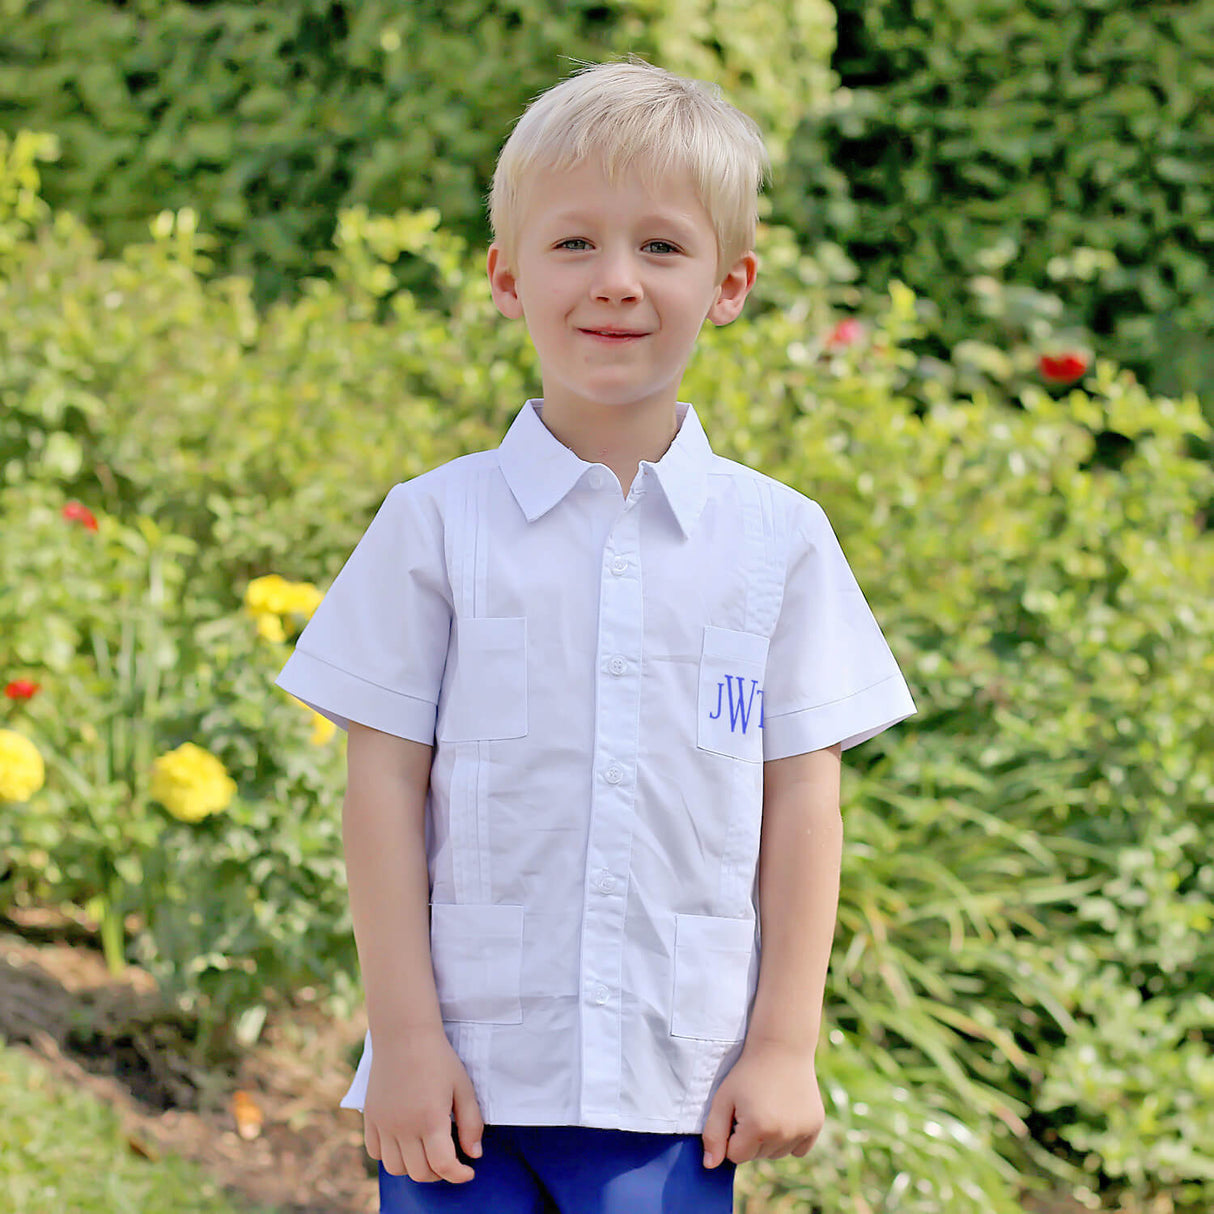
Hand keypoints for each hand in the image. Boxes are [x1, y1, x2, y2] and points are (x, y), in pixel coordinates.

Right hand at [363, 1027, 483, 1182]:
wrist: (404, 1034)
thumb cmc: (438, 1058)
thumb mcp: (463, 1087)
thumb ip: (471, 1123)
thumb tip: (474, 1155)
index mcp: (430, 1119)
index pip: (443, 1166)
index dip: (459, 1175)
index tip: (468, 1172)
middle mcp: (403, 1126)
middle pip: (419, 1172)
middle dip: (439, 1172)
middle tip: (449, 1158)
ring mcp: (384, 1123)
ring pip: (395, 1168)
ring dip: (413, 1166)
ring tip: (426, 1150)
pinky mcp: (370, 1117)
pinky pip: (375, 1152)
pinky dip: (390, 1154)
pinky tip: (404, 1140)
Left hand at [701, 1039, 824, 1167]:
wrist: (781, 1047)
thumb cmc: (747, 1072)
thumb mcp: (723, 1098)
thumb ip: (713, 1133)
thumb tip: (710, 1166)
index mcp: (758, 1128)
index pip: (736, 1155)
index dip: (732, 1134)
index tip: (736, 1112)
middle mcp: (783, 1134)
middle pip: (757, 1155)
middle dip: (750, 1137)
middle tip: (753, 1106)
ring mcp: (802, 1131)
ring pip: (777, 1154)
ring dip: (769, 1139)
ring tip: (768, 1108)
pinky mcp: (816, 1125)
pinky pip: (798, 1149)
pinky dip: (790, 1138)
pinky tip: (785, 1114)